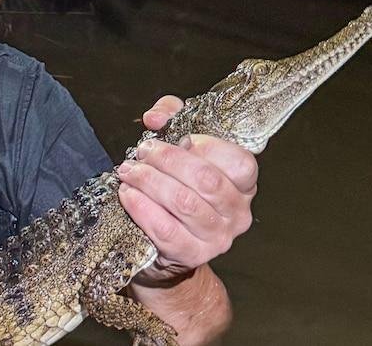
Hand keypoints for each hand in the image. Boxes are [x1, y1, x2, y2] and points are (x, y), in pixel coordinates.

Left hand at [117, 95, 258, 285]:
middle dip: (167, 160)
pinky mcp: (192, 254)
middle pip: (206, 179)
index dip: (205, 145)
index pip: (239, 161)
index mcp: (243, 184)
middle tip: (142, 152)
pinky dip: (142, 208)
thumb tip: (156, 117)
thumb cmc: (177, 187)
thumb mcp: (180, 145)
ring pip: (183, 202)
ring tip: (129, 172)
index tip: (175, 137)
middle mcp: (237, 212)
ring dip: (149, 181)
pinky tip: (128, 195)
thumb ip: (173, 118)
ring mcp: (217, 237)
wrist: (165, 245)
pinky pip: (165, 229)